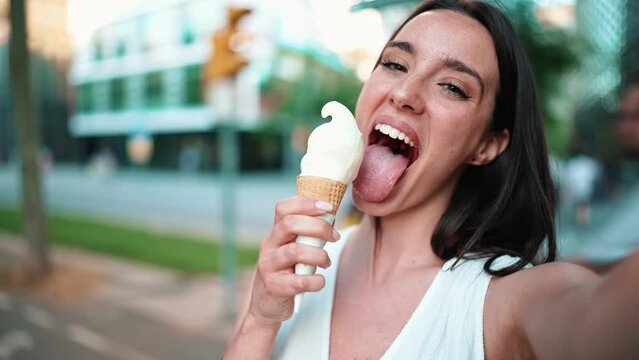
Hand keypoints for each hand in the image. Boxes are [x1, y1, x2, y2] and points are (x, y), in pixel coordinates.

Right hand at [247, 196, 339, 326]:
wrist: (266, 305)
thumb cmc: (286, 272)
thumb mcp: (292, 248)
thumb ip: (306, 234)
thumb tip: (331, 217)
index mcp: (275, 232)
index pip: (283, 208)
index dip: (306, 203)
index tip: (328, 207)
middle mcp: (268, 246)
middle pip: (290, 224)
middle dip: (318, 227)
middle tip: (334, 236)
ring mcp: (268, 266)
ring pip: (295, 251)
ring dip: (319, 255)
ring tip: (326, 262)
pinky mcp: (274, 287)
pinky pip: (299, 281)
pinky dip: (316, 280)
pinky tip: (319, 281)